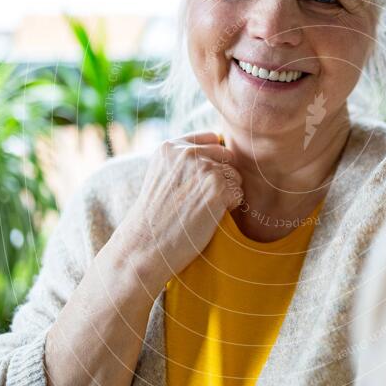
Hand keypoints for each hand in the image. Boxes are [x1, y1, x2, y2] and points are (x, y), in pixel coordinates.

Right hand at [114, 131, 242, 292]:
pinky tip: (208, 217)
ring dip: (226, 194)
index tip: (197, 182)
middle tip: (198, 199)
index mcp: (171, 146)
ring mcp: (203, 169)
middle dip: (221, 177)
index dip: (212, 161)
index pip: (211, 139)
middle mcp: (187, 153)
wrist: (145, 246)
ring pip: (236, 176)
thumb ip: (184, 158)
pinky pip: (239, 195)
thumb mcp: (162, 174)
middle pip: (227, 157)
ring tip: (201, 208)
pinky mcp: (217, 189)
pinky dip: (230, 208)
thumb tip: (221, 142)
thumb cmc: (157, 215)